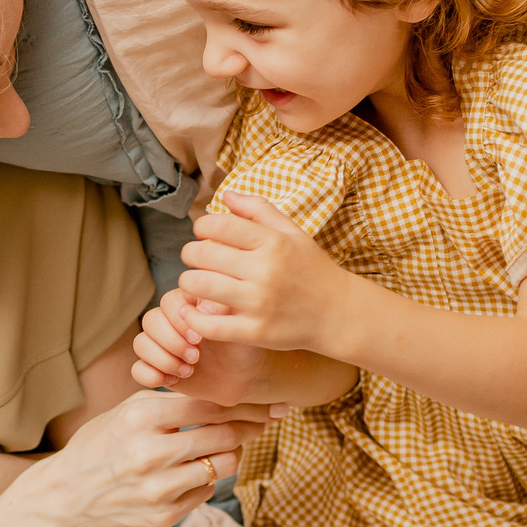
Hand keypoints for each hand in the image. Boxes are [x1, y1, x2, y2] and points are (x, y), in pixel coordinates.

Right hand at [8, 391, 270, 526]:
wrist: (66, 498)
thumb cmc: (99, 446)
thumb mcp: (125, 412)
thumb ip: (169, 401)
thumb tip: (222, 394)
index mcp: (140, 418)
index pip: (208, 405)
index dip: (242, 403)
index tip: (264, 402)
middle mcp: (151, 453)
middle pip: (224, 435)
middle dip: (249, 426)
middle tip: (262, 421)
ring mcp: (159, 488)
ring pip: (223, 465)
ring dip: (231, 453)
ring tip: (227, 445)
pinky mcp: (164, 515)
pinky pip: (206, 491)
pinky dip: (206, 479)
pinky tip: (193, 472)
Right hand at [132, 288, 277, 403]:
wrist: (246, 378)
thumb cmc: (244, 347)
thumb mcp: (239, 326)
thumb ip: (219, 312)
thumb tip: (198, 309)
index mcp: (190, 303)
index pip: (169, 301)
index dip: (179, 320)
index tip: (199, 338)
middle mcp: (171, 320)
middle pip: (150, 320)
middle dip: (171, 342)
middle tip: (196, 357)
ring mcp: (162, 344)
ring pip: (140, 343)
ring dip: (163, 359)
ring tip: (189, 371)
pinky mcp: (157, 367)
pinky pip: (137, 369)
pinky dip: (151, 375)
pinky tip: (174, 381)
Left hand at [174, 192, 365, 354]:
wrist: (339, 314)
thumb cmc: (313, 270)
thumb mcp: (293, 233)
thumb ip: (259, 210)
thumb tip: (225, 195)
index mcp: (273, 242)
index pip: (220, 225)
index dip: (201, 226)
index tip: (202, 232)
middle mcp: (265, 270)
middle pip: (202, 254)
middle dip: (190, 253)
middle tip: (194, 258)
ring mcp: (260, 303)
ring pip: (200, 286)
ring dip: (188, 282)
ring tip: (194, 282)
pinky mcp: (256, 332)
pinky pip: (210, 325)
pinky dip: (193, 318)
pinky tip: (194, 311)